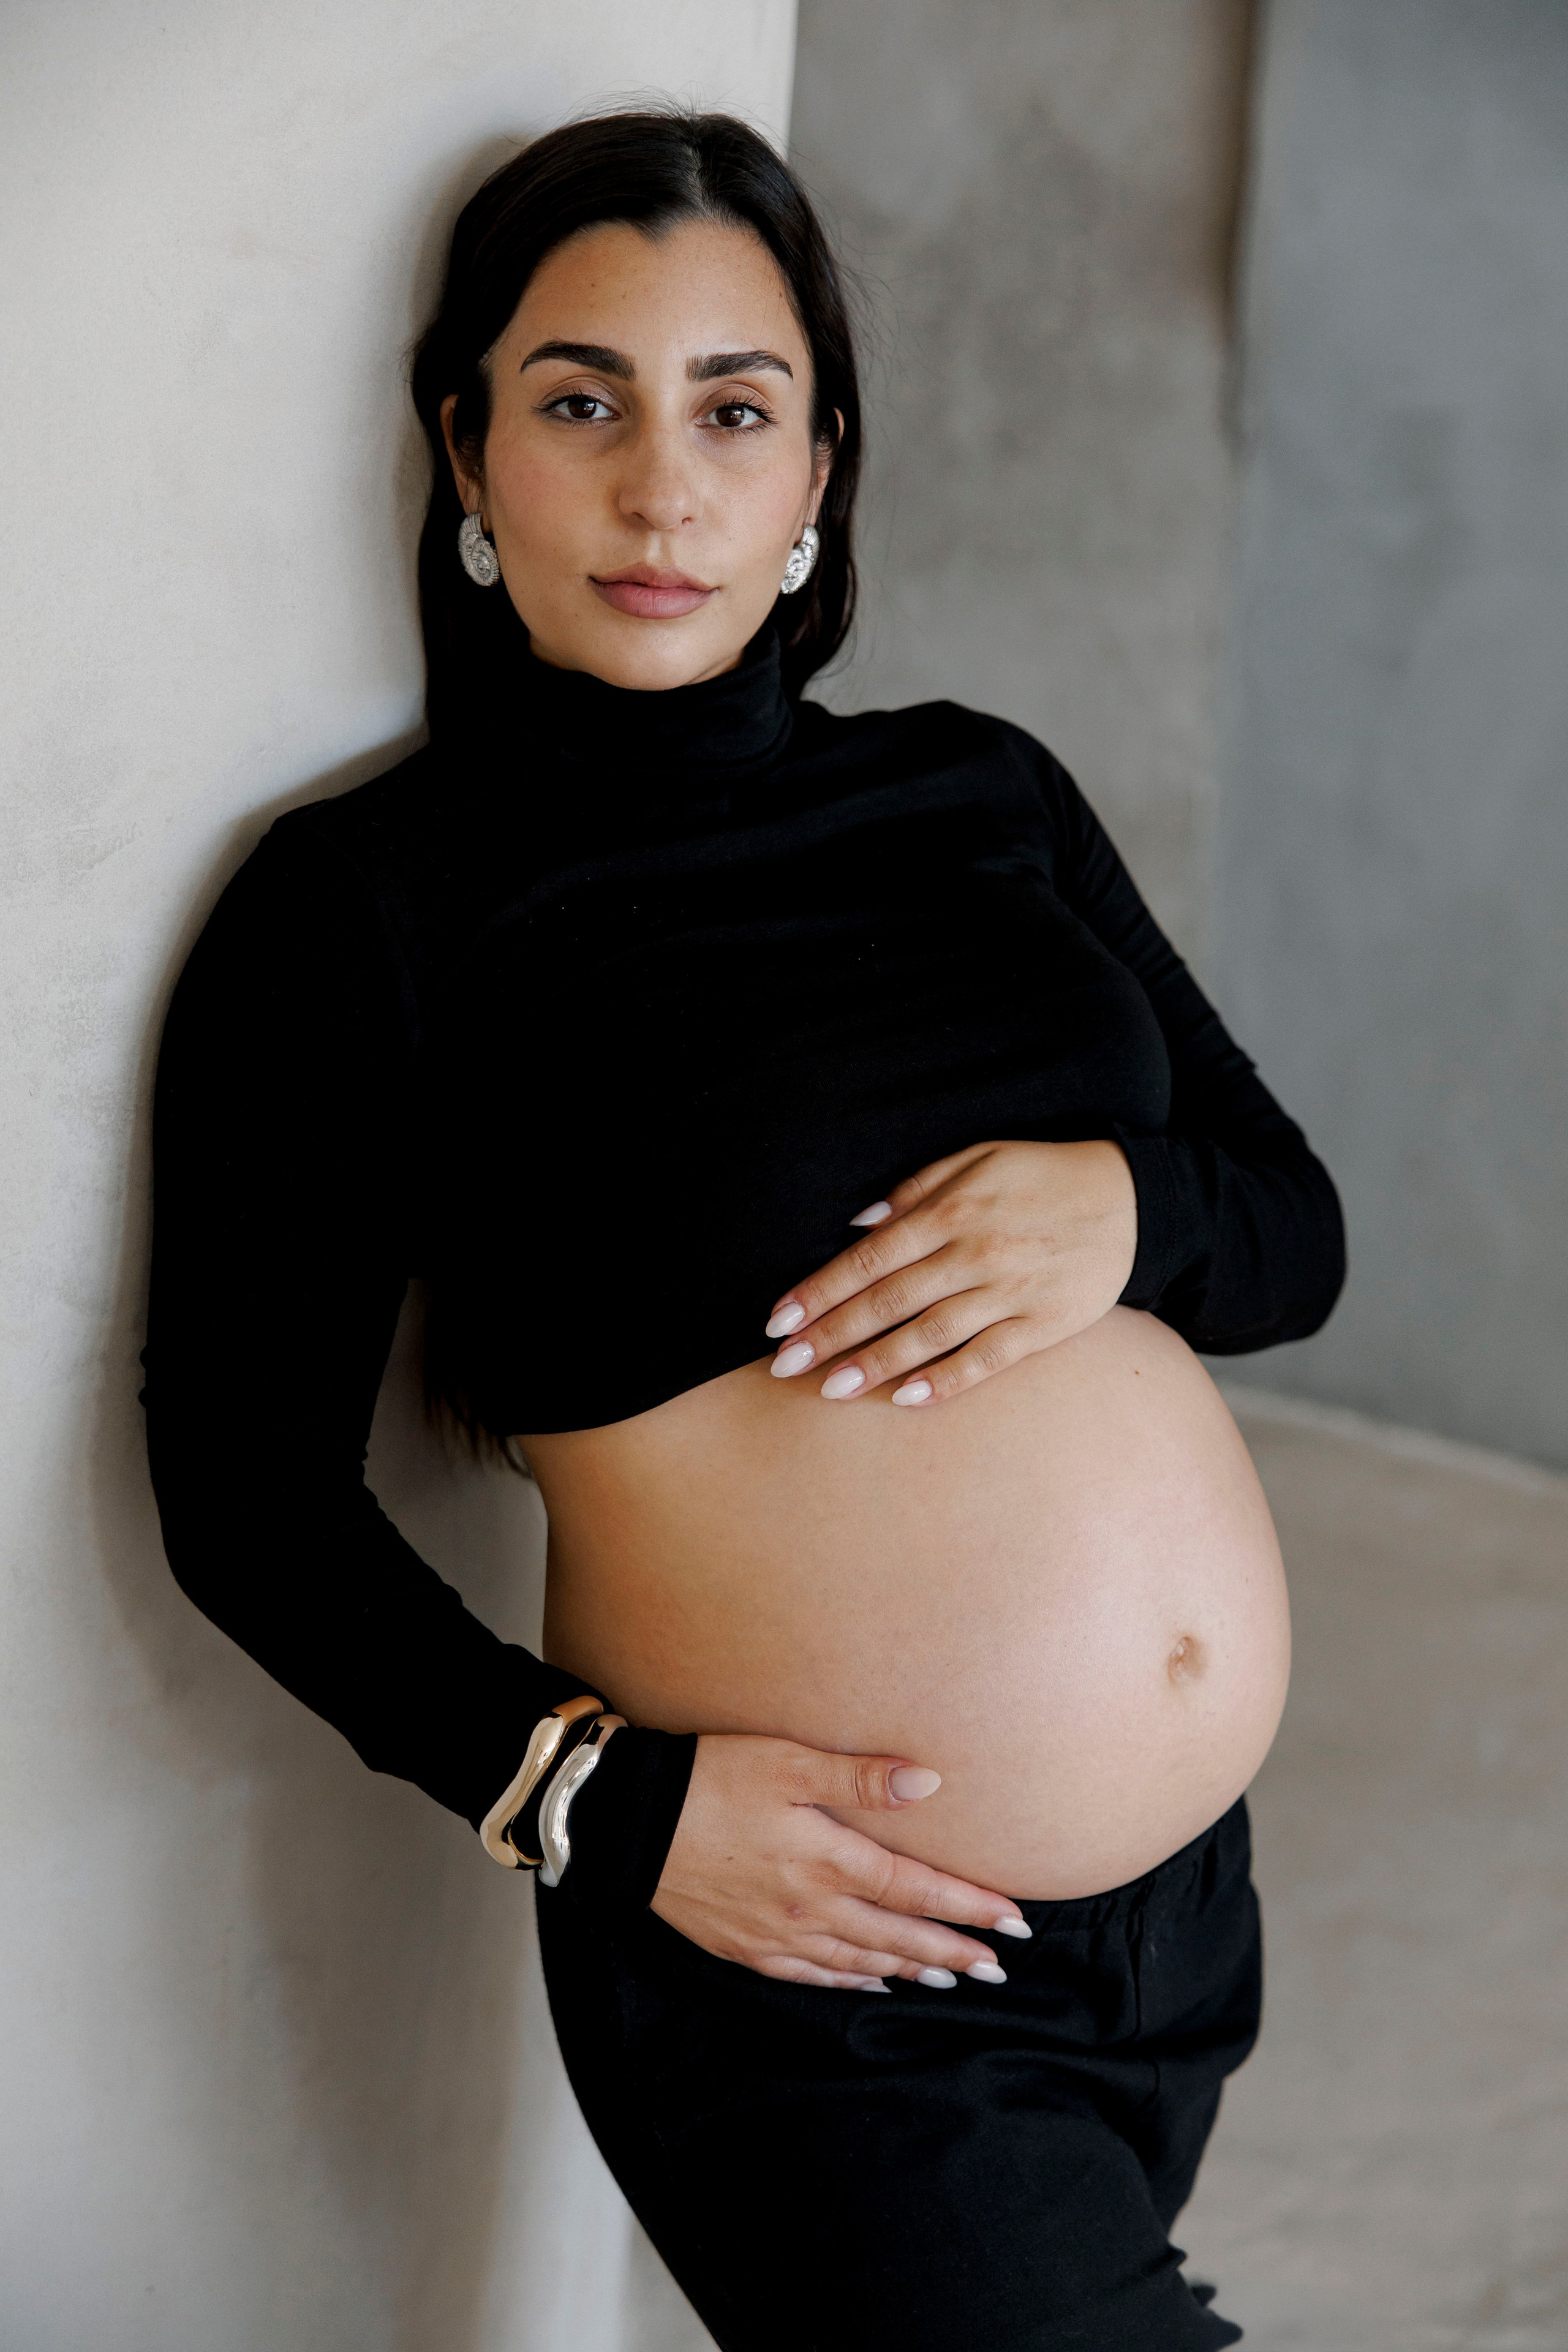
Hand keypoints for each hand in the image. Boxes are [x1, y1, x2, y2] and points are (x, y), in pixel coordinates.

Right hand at [652, 1733, 1029, 1989]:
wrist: (626, 1822)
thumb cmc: (710, 1777)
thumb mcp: (787, 1761)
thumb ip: (860, 1777)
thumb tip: (929, 1782)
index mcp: (826, 1860)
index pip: (916, 1889)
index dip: (969, 1906)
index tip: (1013, 1922)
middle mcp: (809, 1907)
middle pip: (897, 1935)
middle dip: (953, 1952)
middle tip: (999, 1968)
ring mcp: (775, 1934)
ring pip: (860, 1960)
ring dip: (910, 1969)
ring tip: (950, 1979)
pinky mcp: (743, 1946)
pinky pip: (811, 1974)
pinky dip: (850, 1979)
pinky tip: (869, 1980)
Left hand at [763, 1138, 1136, 1406]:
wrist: (1133, 1199)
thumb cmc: (1041, 1177)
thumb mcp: (978, 1158)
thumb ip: (915, 1188)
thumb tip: (857, 1224)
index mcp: (953, 1209)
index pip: (869, 1258)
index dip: (820, 1291)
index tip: (778, 1321)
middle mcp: (976, 1252)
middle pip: (889, 1302)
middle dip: (831, 1336)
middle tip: (784, 1367)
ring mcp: (1011, 1291)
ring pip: (930, 1336)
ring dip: (876, 1364)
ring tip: (830, 1391)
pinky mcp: (1044, 1324)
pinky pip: (986, 1359)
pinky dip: (946, 1381)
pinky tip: (907, 1399)